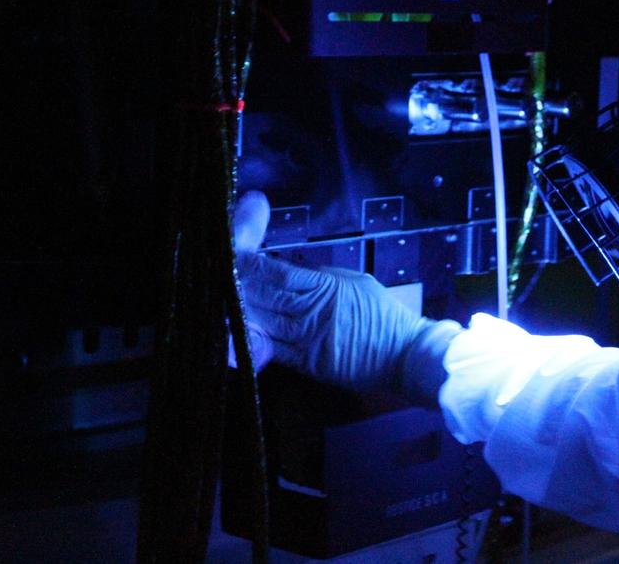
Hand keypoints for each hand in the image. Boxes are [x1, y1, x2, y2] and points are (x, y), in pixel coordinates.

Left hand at [230, 191, 460, 403]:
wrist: (404, 355)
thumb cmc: (384, 315)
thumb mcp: (355, 282)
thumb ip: (323, 277)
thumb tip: (294, 273)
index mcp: (326, 288)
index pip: (279, 273)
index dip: (252, 264)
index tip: (232, 255)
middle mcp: (312, 312)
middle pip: (265, 295)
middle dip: (239, 284)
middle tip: (214, 274)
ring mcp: (307, 340)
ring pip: (263, 322)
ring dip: (238, 311)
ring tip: (216, 300)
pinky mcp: (306, 363)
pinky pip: (272, 349)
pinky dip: (251, 339)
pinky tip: (232, 331)